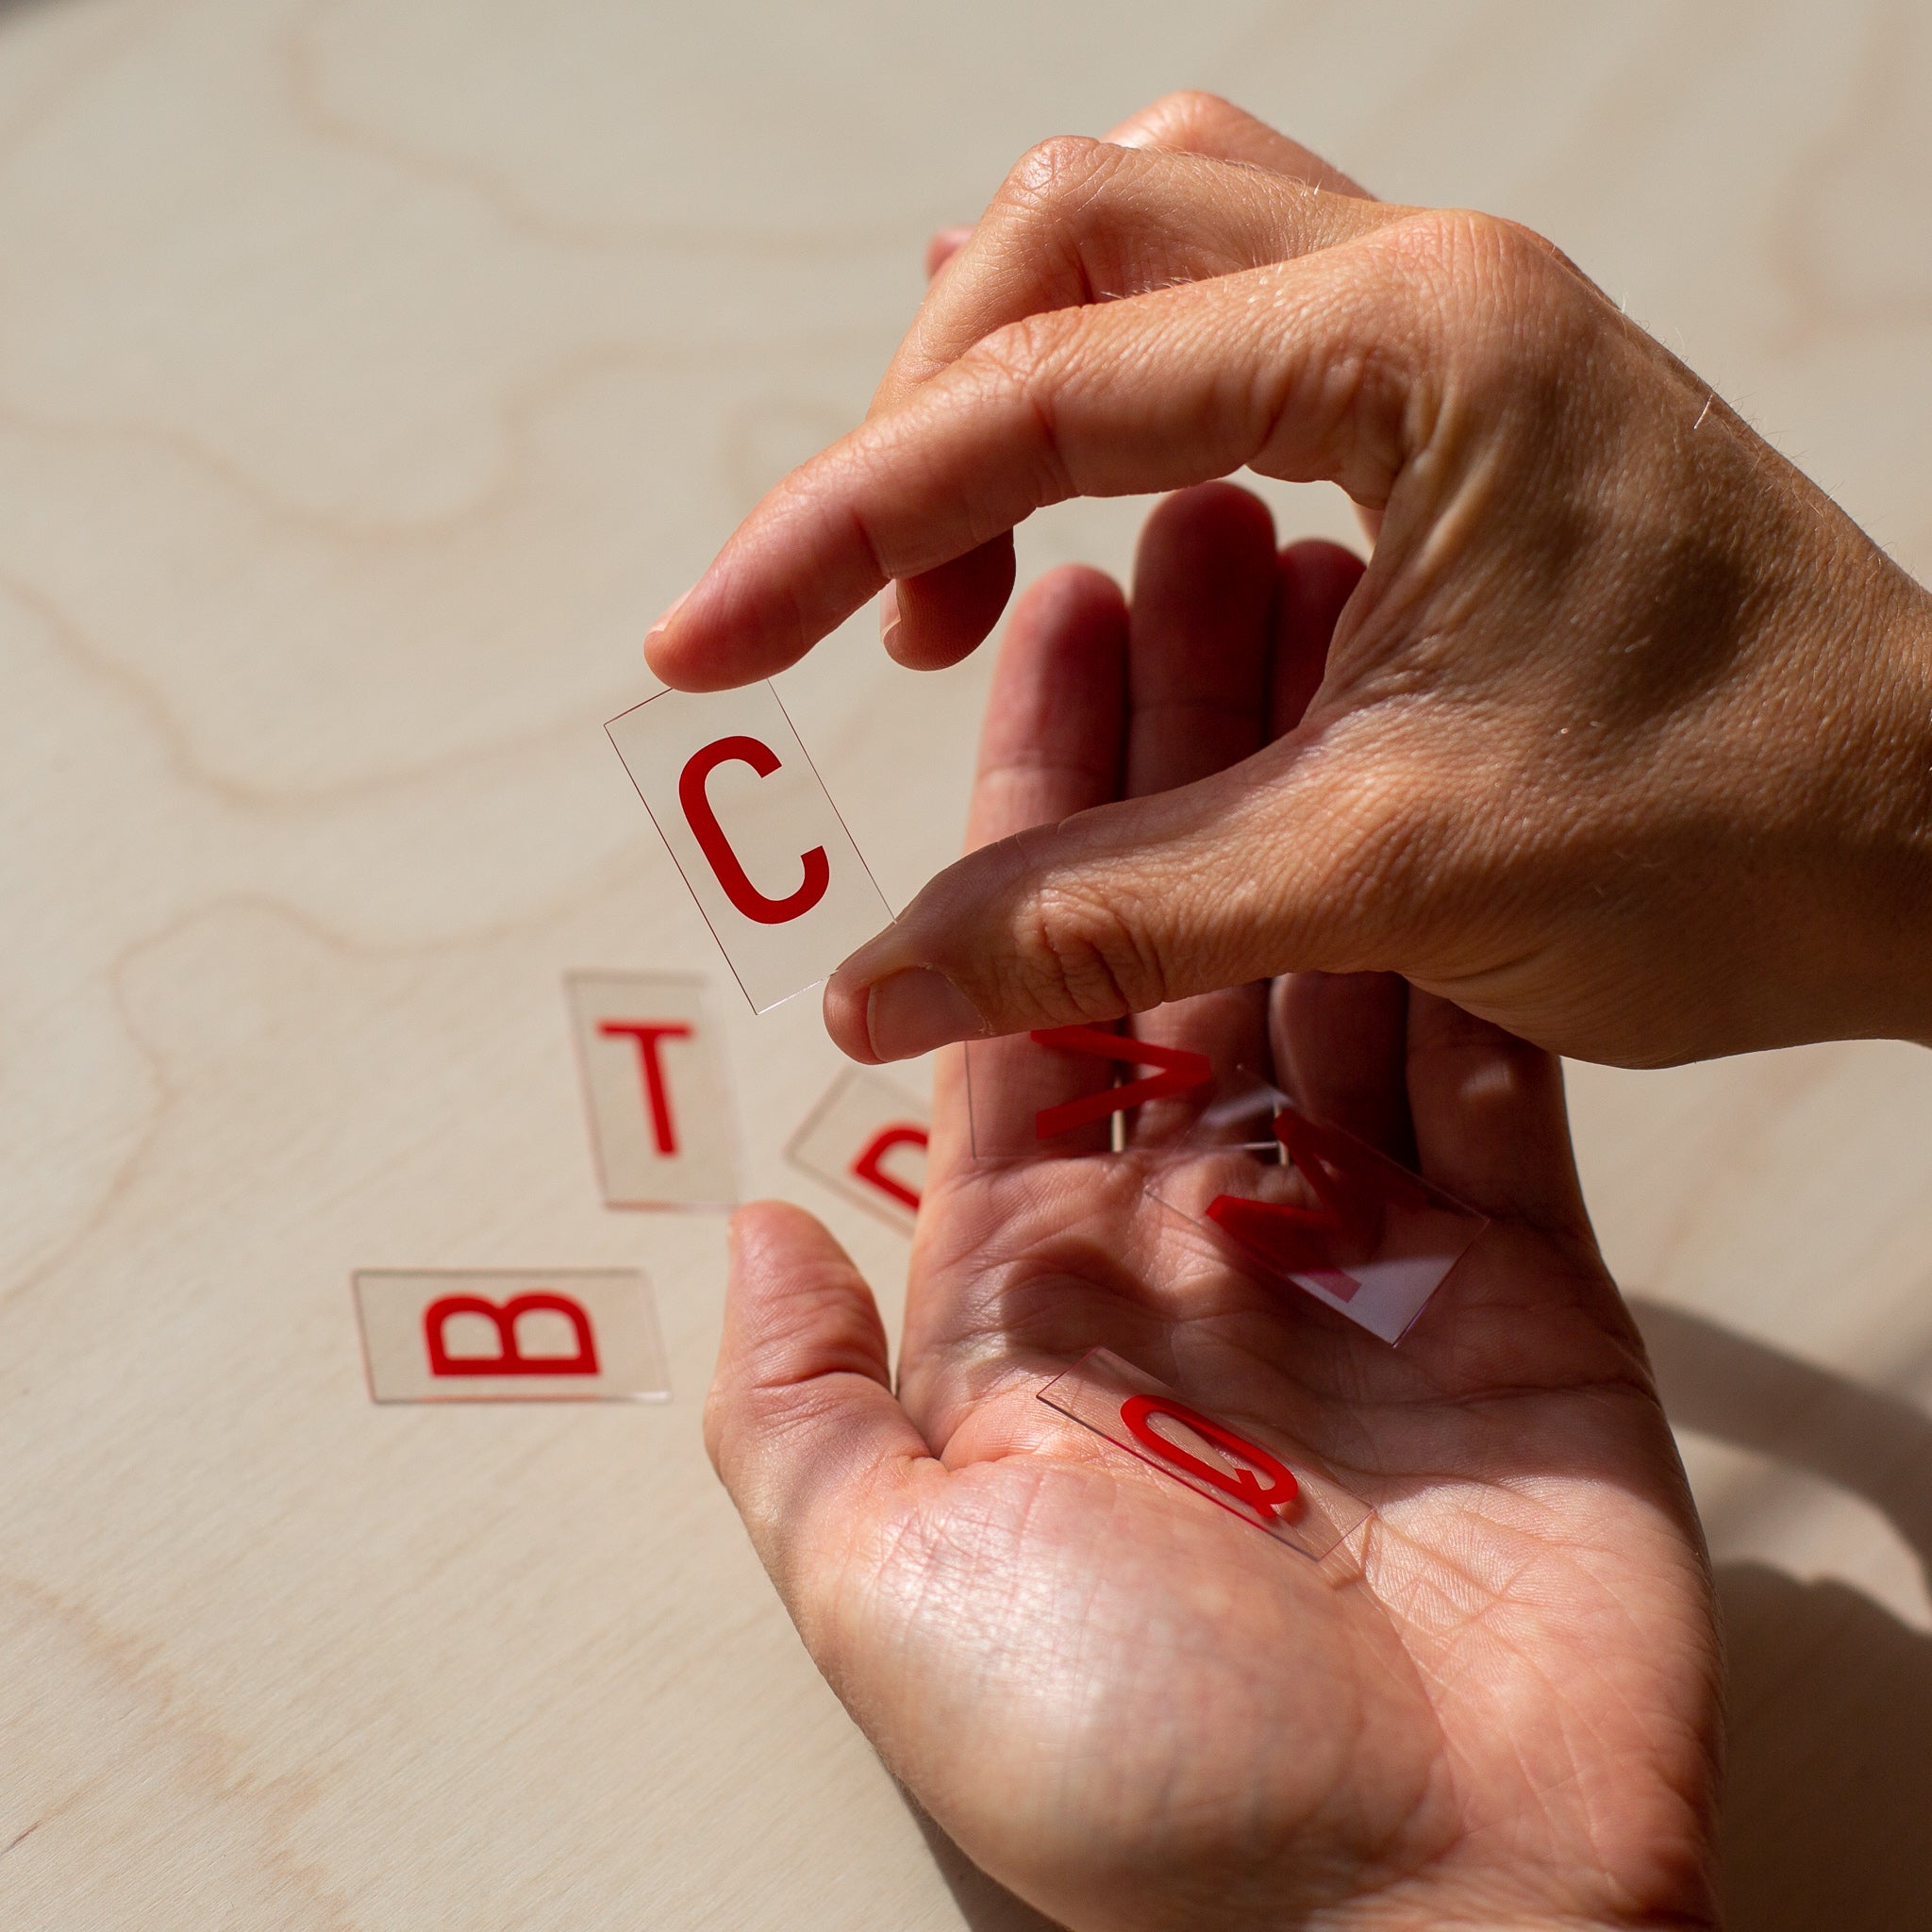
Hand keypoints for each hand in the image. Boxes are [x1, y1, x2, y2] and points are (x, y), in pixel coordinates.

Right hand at [646, 92, 1931, 1067]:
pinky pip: (1227, 311)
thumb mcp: (1383, 877)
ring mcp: (1443, 317)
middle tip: (881, 634)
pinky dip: (1108, 396)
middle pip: (1062, 234)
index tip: (703, 648)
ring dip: (1006, 382)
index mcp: (1414, 346)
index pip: (1032, 395)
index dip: (833, 527)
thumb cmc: (1734, 837)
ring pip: (1141, 232)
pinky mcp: (1453, 391)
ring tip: (960, 575)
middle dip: (917, 427)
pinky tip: (1091, 524)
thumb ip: (1102, 918)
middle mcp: (1423, 279)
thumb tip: (871, 988)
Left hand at [705, 548, 1720, 1931]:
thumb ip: (794, 1406)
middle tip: (1190, 553)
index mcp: (1035, 1282)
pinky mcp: (1519, 1272)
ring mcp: (1362, 1242)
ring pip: (1329, 953)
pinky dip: (1463, 915)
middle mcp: (1190, 1238)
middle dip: (1183, 743)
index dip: (1029, 812)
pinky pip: (1483, 1064)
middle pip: (1177, 933)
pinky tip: (1445, 768)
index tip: (1051, 646)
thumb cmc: (1139, 1776)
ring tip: (1327, 598)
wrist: (1422, 1916)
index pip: (1018, 988)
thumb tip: (752, 1232)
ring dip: (1323, 782)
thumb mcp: (888, 1584)